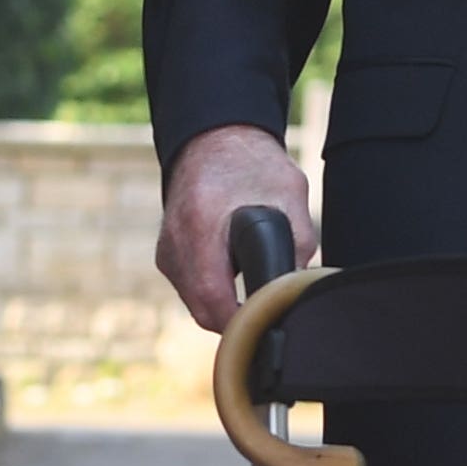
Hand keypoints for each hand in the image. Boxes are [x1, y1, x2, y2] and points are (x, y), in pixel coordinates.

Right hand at [157, 122, 316, 334]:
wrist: (215, 139)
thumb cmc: (254, 164)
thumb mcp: (290, 194)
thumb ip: (299, 242)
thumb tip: (300, 289)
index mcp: (202, 222)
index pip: (213, 296)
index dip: (242, 321)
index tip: (267, 326)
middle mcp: (176, 239)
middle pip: (203, 308)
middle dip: (238, 320)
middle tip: (270, 316)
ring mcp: (167, 248)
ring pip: (196, 303)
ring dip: (225, 306)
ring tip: (255, 291)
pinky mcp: (166, 254)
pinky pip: (190, 289)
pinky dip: (213, 292)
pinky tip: (235, 276)